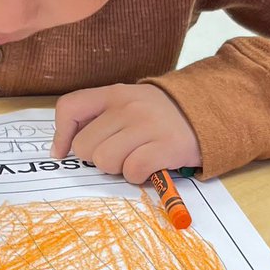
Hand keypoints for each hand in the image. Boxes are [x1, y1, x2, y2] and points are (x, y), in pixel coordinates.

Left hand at [51, 84, 199, 184]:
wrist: (208, 112)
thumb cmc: (160, 116)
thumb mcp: (128, 103)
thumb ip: (98, 117)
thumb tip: (64, 148)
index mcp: (113, 93)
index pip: (69, 107)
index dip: (61, 135)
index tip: (64, 152)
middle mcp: (127, 106)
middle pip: (85, 147)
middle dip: (98, 158)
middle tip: (120, 154)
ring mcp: (147, 125)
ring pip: (105, 161)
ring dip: (118, 169)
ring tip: (136, 158)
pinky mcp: (166, 146)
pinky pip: (132, 171)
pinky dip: (138, 176)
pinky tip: (149, 166)